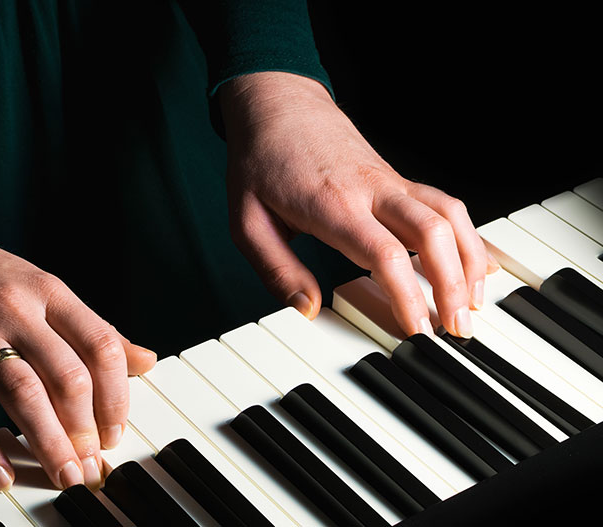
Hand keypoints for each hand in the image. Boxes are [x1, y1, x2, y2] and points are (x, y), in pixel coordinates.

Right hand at [0, 220, 157, 490]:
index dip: (116, 397)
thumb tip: (144, 360)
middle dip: (85, 431)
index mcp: (44, 290)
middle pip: (67, 377)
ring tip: (63, 475)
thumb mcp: (35, 284)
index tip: (115, 432)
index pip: (100, 346)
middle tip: (89, 464)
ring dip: (49, 444)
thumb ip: (86, 326)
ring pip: (22, 396)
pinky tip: (1, 473)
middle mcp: (11, 309)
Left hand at [219, 71, 496, 337]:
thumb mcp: (246, 221)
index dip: (408, 295)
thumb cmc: (260, 161)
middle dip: (453, 286)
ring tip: (473, 304)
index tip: (417, 330)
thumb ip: (276, 269)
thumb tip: (307, 308)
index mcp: (333, 204)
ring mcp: (390, 181)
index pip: (385, 254)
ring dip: (469, 261)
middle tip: (456, 330)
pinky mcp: (397, 178)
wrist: (276, 104)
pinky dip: (468, 234)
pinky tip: (476, 264)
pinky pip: (445, 204)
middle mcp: (371, 189)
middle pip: (433, 234)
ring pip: (450, 215)